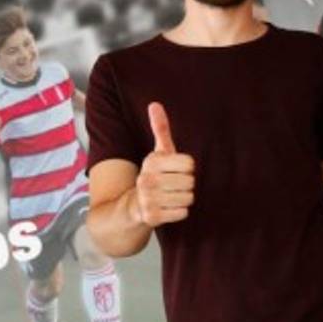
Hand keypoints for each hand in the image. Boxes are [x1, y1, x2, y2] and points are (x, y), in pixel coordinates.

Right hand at [132, 102, 194, 227]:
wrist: (132, 205)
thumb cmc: (154, 175)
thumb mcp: (158, 153)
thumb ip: (160, 129)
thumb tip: (155, 104)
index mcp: (152, 162)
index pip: (190, 164)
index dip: (187, 168)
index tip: (175, 170)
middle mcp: (147, 180)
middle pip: (190, 182)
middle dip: (186, 185)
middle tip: (173, 185)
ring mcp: (148, 199)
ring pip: (188, 198)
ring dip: (183, 199)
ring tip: (170, 196)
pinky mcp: (152, 217)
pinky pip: (182, 213)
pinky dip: (179, 212)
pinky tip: (168, 208)